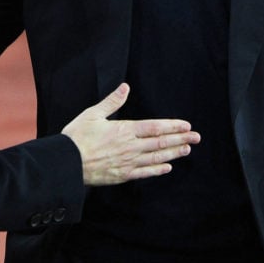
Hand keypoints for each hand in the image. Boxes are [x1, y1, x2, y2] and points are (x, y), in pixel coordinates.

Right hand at [61, 83, 198, 186]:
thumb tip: (126, 87)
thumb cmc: (77, 137)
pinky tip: (168, 167)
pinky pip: (145, 173)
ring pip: (156, 158)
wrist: (66, 163)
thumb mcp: (93, 114)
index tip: (186, 125)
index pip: (155, 127)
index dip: (172, 126)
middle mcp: (130, 146)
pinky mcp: (122, 175)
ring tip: (187, 150)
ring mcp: (128, 162)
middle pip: (160, 142)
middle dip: (180, 139)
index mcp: (124, 129)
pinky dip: (158, 170)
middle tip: (196, 137)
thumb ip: (112, 101)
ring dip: (173, 153)